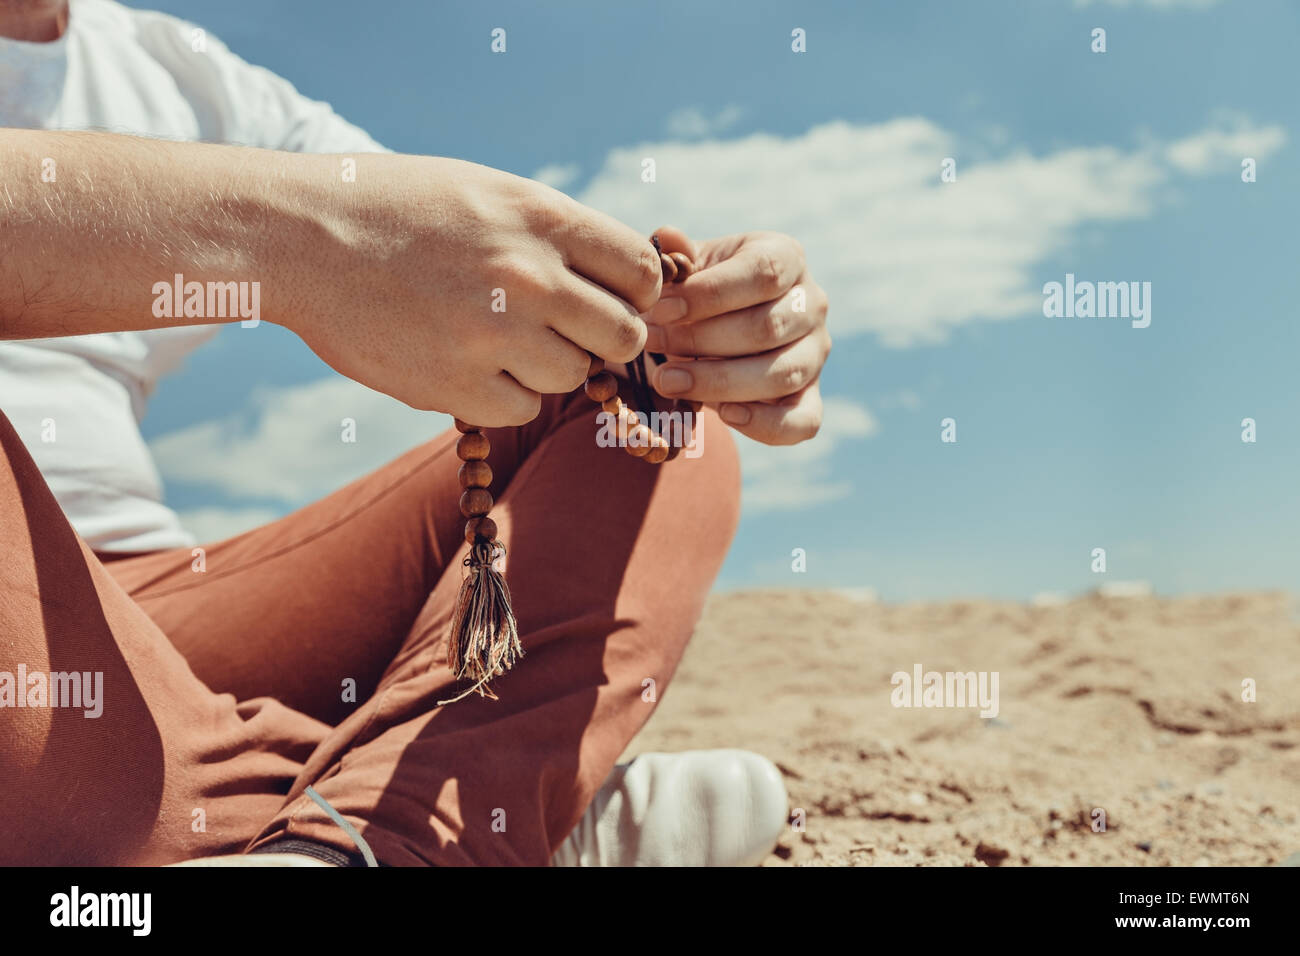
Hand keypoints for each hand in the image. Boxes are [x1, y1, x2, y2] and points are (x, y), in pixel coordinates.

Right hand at [289, 155, 660, 425]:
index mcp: (541, 218)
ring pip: (574, 377)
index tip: (611, 298)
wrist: (301, 238)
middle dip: (603, 338)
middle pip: (624, 335)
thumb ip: (557, 235)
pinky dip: (505, 394)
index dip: (635, 293)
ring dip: (550, 367)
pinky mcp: (456, 386)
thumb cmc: (398, 210)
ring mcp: (492, 335)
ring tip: (500, 339)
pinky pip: (521, 409)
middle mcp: (528, 276)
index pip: (643, 273)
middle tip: (567, 332)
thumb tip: (623, 283)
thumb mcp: (487, 193)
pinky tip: (468, 363)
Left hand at [642, 227, 829, 444]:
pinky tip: (723, 416)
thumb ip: (678, 256)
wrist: (713, 330)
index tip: (659, 310)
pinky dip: (764, 424)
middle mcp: (812, 304)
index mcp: (786, 258)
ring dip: (719, 382)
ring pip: (782, 374)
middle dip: (702, 340)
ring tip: (668, 381)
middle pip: (768, 327)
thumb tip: (668, 237)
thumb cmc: (700, 291)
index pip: (762, 273)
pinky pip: (802, 421)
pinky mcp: (810, 398)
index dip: (709, 294)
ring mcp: (816, 354)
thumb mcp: (689, 266)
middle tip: (652, 345)